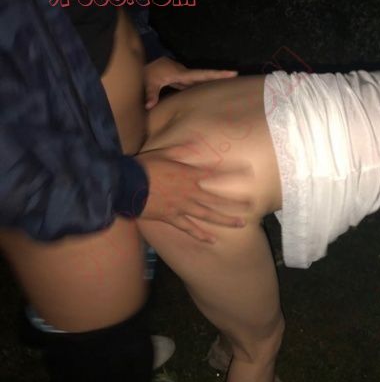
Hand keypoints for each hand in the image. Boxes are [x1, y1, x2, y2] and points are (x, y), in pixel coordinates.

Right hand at [136, 148, 250, 241]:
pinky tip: (212, 240)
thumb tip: (196, 141)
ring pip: (208, 215)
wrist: (126, 185)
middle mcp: (190, 192)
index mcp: (189, 175)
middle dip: (236, 202)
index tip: (249, 171)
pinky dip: (200, 235)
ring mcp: (182, 207)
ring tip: (242, 223)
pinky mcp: (172, 218)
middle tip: (252, 205)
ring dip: (226, 220)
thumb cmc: (144, 166)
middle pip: (218, 199)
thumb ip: (182, 149)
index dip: (233, 172)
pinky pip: (189, 228)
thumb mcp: (163, 153)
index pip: (216, 173)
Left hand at [144, 56, 236, 108]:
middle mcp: (184, 72)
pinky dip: (201, 86)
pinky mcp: (180, 79)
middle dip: (219, 76)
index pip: (201, 74)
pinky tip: (210, 91)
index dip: (216, 74)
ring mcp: (182, 75)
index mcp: (180, 73)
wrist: (141, 67)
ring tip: (228, 85)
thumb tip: (149, 106)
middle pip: (204, 75)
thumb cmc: (145, 75)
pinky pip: (193, 83)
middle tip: (237, 76)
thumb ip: (150, 94)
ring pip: (199, 79)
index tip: (232, 72)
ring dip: (211, 82)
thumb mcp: (147, 83)